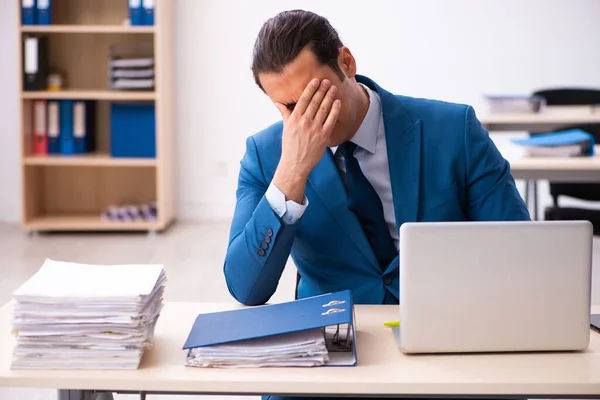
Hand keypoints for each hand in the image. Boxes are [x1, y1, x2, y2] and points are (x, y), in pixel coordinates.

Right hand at [272, 79, 340, 202]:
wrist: (295, 164)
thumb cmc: (289, 146)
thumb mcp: (285, 128)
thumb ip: (285, 113)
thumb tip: (278, 102)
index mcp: (294, 119)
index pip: (303, 100)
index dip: (310, 89)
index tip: (315, 80)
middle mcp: (304, 122)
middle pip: (315, 102)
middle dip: (322, 90)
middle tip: (327, 81)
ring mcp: (315, 129)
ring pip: (324, 109)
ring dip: (329, 97)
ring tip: (333, 88)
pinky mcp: (323, 136)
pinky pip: (331, 120)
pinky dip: (335, 110)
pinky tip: (337, 102)